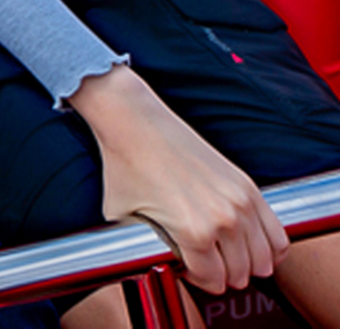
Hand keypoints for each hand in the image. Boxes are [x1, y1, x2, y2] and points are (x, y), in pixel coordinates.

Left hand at [71, 65, 285, 293]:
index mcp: (193, 231)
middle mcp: (223, 219)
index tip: (187, 268)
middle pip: (241, 275)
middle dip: (221, 273)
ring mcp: (240, 202)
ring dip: (246, 264)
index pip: (214, 281)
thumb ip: (144, 246)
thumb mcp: (123, 218)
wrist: (134, 120)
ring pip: (264, 260)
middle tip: (204, 261)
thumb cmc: (125, 163)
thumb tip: (152, 264)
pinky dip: (269, 248)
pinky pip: (278, 236)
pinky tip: (249, 244)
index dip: (197, 279)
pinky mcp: (248, 186)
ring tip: (225, 254)